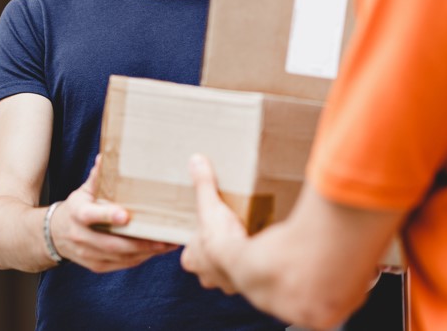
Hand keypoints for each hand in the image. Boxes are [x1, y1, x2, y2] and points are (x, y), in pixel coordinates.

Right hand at [51, 155, 176, 272]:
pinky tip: (156, 250)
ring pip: (119, 257)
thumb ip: (97, 177)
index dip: (107, 215)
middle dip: (138, 242)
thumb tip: (106, 157)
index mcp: (77, 214)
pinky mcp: (97, 266)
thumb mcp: (83, 191)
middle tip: (163, 237)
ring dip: (145, 252)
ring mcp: (88, 254)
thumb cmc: (76, 208)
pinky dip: (140, 258)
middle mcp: (81, 237)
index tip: (126, 215)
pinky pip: (121, 264)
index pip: (91, 215)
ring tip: (168, 243)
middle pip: (111, 243)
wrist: (55, 235)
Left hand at [180, 154, 248, 292]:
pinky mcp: (245, 286)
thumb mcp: (210, 205)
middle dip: (215, 255)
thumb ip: (203, 184)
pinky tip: (257, 255)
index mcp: (192, 259)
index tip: (206, 232)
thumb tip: (195, 160)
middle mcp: (207, 276)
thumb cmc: (220, 238)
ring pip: (227, 274)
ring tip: (242, 245)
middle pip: (207, 266)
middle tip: (226, 238)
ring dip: (233, 262)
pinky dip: (250, 267)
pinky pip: (246, 277)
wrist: (246, 263)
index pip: (189, 253)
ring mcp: (226, 284)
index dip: (197, 242)